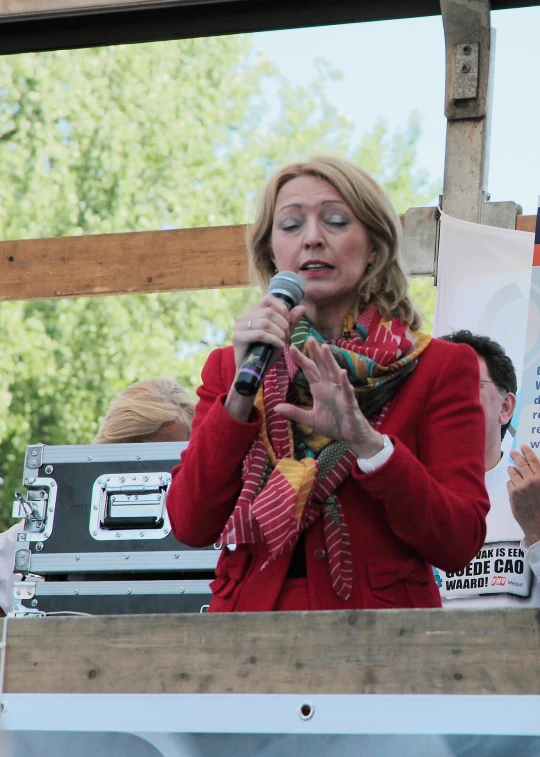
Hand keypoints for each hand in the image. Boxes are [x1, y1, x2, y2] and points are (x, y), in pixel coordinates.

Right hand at [231, 294, 304, 374]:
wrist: (253, 373)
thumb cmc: (266, 354)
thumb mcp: (281, 335)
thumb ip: (290, 322)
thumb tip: (302, 307)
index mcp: (251, 312)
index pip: (268, 298)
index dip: (282, 308)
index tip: (288, 322)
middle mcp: (242, 317)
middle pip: (269, 312)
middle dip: (283, 324)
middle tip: (287, 337)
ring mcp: (238, 327)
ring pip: (265, 322)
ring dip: (279, 333)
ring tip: (283, 342)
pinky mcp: (238, 337)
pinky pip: (261, 334)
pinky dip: (274, 339)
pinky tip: (279, 346)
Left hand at [275, 338, 383, 457]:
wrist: (352, 437)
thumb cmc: (334, 425)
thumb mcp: (310, 419)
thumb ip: (295, 412)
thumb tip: (276, 407)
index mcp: (320, 389)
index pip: (309, 371)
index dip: (301, 359)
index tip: (291, 347)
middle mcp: (330, 387)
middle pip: (322, 366)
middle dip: (316, 353)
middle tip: (309, 338)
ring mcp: (340, 393)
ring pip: (334, 373)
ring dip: (330, 361)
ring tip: (324, 348)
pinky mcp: (350, 402)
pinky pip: (347, 391)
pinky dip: (344, 382)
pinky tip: (342, 372)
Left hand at [507, 444, 539, 545]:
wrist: (539, 524)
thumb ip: (538, 477)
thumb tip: (533, 468)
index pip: (533, 460)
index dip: (527, 452)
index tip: (523, 446)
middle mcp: (532, 480)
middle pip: (520, 463)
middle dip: (515, 456)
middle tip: (512, 452)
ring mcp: (522, 486)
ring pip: (513, 472)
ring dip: (512, 470)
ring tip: (512, 469)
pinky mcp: (513, 493)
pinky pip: (509, 483)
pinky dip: (511, 484)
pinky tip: (515, 488)